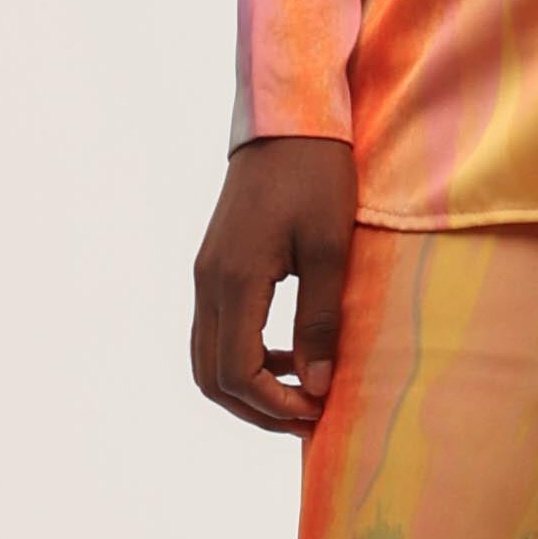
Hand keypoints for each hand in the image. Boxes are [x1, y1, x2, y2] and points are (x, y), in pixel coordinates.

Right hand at [191, 137, 356, 435]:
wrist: (288, 119)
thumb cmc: (316, 175)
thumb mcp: (330, 247)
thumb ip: (321, 319)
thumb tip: (316, 386)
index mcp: (235, 280)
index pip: (237, 373)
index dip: (275, 406)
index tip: (319, 411)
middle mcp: (208, 283)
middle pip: (211, 377)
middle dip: (258, 409)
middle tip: (309, 419)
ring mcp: (206, 274)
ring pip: (208, 358)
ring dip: (250, 387)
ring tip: (303, 392)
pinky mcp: (215, 265)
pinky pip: (218, 331)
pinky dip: (246, 357)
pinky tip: (291, 353)